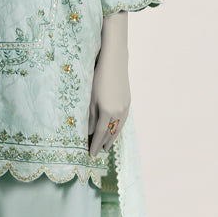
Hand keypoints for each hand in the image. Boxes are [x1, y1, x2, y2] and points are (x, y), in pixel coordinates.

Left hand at [87, 12, 130, 156]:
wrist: (114, 63)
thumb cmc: (97, 78)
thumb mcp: (90, 98)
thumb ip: (90, 117)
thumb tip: (89, 133)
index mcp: (106, 111)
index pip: (99, 133)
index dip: (95, 144)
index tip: (91, 154)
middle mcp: (118, 112)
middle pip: (110, 133)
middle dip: (103, 144)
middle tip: (98, 153)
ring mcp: (125, 107)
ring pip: (118, 128)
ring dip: (112, 138)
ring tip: (106, 146)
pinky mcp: (128, 102)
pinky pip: (123, 121)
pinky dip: (118, 129)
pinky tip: (114, 131)